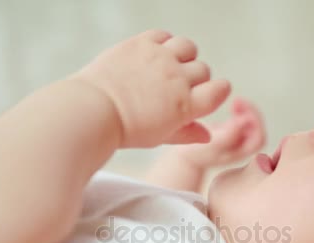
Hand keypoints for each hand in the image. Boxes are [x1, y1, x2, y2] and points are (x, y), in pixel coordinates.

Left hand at [73, 30, 230, 147]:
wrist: (93, 110)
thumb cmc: (125, 128)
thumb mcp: (160, 136)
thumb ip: (187, 134)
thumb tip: (206, 135)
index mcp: (186, 105)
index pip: (220, 90)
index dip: (218, 91)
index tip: (208, 94)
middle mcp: (178, 78)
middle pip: (203, 70)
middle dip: (195, 79)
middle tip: (176, 88)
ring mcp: (160, 58)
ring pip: (188, 47)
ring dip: (184, 56)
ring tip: (169, 66)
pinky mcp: (142, 43)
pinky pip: (164, 35)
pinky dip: (164, 43)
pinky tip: (154, 54)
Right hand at [174, 97, 265, 168]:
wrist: (185, 155)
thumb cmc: (196, 153)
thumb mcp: (212, 144)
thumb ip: (229, 135)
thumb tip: (246, 121)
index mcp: (242, 153)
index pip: (259, 138)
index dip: (255, 122)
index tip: (241, 111)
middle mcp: (243, 147)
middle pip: (257, 128)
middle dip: (250, 112)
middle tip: (237, 101)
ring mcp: (239, 139)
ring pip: (252, 121)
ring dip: (246, 109)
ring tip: (235, 102)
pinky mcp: (232, 130)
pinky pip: (244, 117)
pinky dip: (240, 109)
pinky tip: (232, 105)